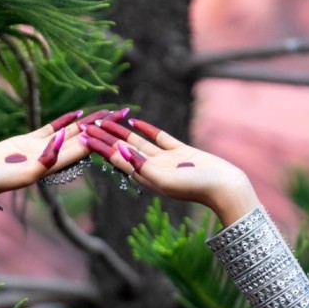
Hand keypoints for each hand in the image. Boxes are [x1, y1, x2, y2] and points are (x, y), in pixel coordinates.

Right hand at [0, 108, 129, 204]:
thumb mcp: (23, 173)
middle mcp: (52, 158)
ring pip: (71, 132)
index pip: (84, 150)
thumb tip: (62, 145)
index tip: (120, 127)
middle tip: (125, 113)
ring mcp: (41, 149)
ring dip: (90, 122)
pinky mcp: (29, 141)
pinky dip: (66, 121)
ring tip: (108, 111)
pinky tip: (79, 113)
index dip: (102, 137)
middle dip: (104, 127)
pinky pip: (52, 128)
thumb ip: (44, 161)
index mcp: (54, 167)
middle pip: (84, 139)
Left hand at [82, 118, 259, 227]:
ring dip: (120, 132)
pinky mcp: (180, 152)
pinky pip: (158, 138)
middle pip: (122, 150)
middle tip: (87, 124)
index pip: (117, 160)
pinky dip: (146, 129)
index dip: (99, 148)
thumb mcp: (164, 180)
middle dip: (104, 138)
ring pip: (138, 143)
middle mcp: (152, 170)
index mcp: (145, 178)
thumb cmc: (195, 187)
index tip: (83, 136)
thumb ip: (141, 167)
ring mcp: (166, 161)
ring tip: (104, 120)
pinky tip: (135, 121)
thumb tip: (121, 153)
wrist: (225, 186)